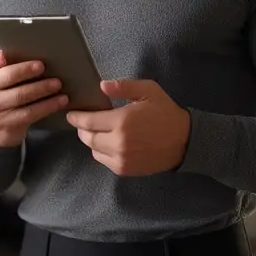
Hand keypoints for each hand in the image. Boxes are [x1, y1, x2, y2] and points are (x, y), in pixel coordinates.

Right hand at [0, 50, 67, 147]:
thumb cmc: (3, 93)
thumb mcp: (0, 79)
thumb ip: (12, 67)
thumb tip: (42, 55)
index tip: (8, 55)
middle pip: (7, 77)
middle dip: (27, 70)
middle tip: (43, 66)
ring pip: (20, 96)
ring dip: (42, 89)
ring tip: (57, 84)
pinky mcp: (4, 123)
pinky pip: (29, 113)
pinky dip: (47, 106)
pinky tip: (60, 101)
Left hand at [65, 80, 190, 176]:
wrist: (184, 141)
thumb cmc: (165, 112)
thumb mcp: (148, 91)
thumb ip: (123, 87)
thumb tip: (102, 86)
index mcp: (121, 121)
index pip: (88, 121)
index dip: (76, 117)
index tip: (71, 114)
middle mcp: (118, 143)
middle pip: (87, 138)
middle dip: (82, 129)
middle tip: (84, 121)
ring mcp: (121, 159)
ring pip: (93, 150)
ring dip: (92, 140)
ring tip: (98, 131)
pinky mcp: (125, 170)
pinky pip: (104, 161)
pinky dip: (102, 152)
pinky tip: (109, 143)